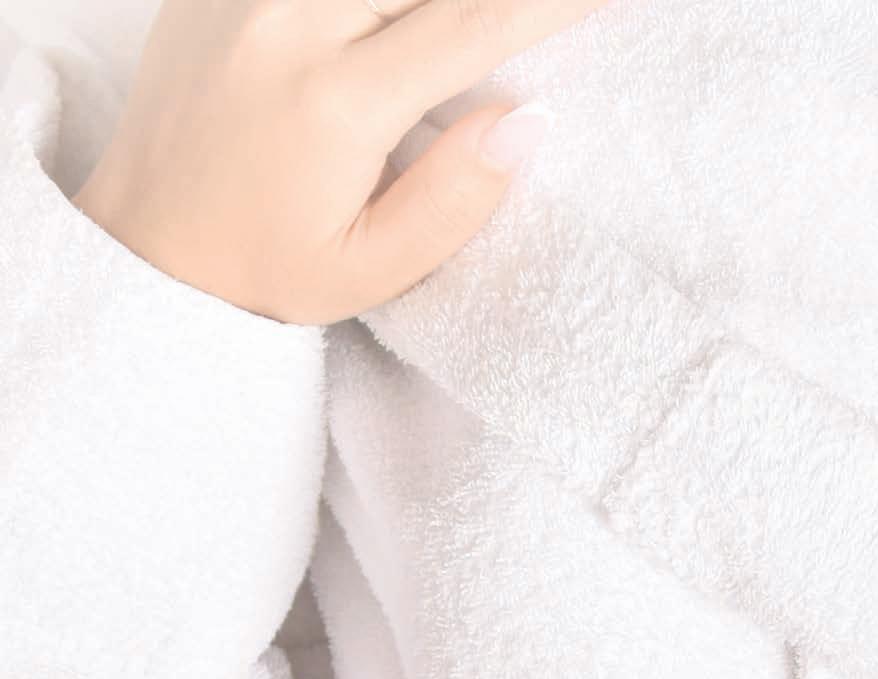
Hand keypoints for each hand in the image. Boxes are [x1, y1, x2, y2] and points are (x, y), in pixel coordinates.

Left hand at [71, 0, 606, 324]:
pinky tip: (390, 18)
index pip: (470, 25)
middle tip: (547, 4)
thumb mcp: (368, 270)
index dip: (549, 2)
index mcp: (334, 103)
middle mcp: (284, 24)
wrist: (147, 249)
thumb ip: (452, 200)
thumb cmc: (263, 272)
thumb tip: (528, 118)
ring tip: (469, 19)